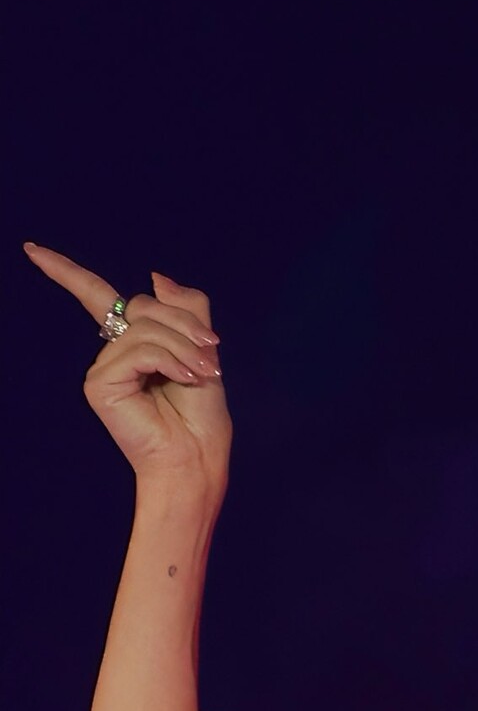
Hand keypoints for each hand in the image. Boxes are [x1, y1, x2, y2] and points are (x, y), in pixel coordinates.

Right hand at [23, 243, 230, 492]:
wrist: (197, 460)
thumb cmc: (202, 417)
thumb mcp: (204, 352)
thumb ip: (186, 309)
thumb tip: (156, 276)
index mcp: (133, 342)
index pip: (96, 296)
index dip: (66, 271)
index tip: (34, 250)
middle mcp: (113, 351)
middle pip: (143, 304)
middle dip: (185, 325)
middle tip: (210, 358)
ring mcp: (103, 367)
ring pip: (145, 326)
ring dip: (184, 347)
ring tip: (202, 374)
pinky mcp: (100, 383)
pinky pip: (139, 349)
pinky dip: (170, 359)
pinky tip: (186, 378)